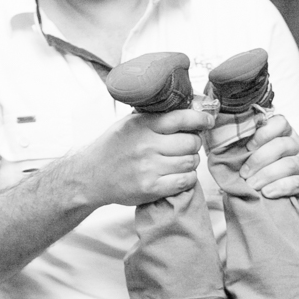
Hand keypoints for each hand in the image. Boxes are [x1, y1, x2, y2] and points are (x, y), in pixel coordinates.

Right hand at [77, 107, 209, 208]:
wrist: (91, 176)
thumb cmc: (114, 148)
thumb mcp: (129, 124)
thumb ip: (155, 118)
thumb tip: (188, 110)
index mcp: (143, 125)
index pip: (182, 117)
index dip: (201, 119)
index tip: (207, 121)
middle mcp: (147, 145)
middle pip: (191, 142)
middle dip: (194, 144)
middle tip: (187, 146)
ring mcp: (149, 168)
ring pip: (190, 162)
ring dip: (191, 162)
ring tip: (180, 162)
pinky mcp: (150, 188)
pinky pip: (184, 181)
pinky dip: (187, 179)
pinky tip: (178, 176)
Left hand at [240, 113, 298, 199]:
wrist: (284, 193)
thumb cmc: (264, 169)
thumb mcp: (257, 154)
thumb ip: (248, 147)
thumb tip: (227, 146)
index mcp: (286, 132)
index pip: (279, 123)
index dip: (262, 133)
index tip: (247, 147)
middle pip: (281, 146)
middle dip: (259, 160)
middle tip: (244, 173)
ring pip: (288, 165)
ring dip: (266, 175)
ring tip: (252, 185)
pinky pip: (296, 183)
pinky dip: (279, 188)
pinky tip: (266, 193)